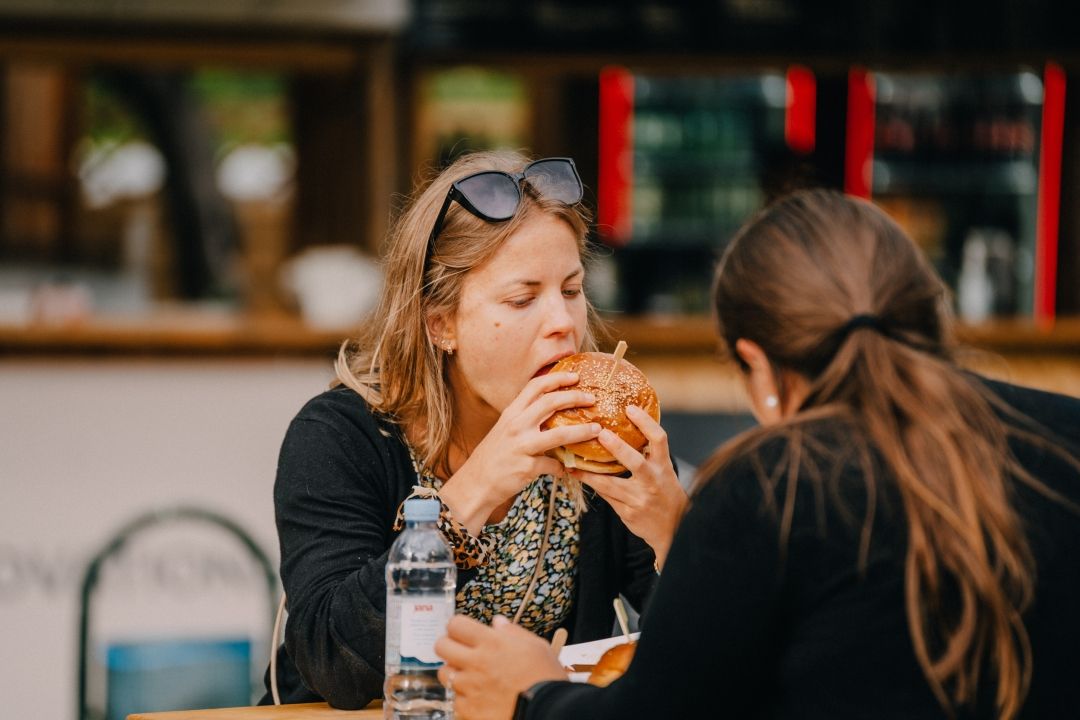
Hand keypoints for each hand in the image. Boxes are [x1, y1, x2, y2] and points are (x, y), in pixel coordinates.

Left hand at [435, 615, 566, 719]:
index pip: (456, 625)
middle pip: (441, 646)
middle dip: (448, 646)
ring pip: (444, 674)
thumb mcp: (536, 647)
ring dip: (454, 673)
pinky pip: (455, 700)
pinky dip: (463, 699)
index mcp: (492, 643)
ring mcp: (470, 687)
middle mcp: (476, 662)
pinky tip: (477, 698)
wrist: (548, 711)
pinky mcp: (468, 710)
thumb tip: (498, 622)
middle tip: (459, 651)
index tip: (462, 632)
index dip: (457, 627)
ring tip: (469, 677)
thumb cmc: (546, 679)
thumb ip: (513, 632)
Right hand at [440, 371, 600, 534]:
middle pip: (550, 403)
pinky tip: (568, 469)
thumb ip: (525, 418)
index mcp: (511, 413)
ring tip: (597, 429)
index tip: (575, 376)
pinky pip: (554, 465)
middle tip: (592, 399)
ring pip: (559, 434)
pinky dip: (563, 467)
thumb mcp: (505, 430)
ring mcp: (522, 446)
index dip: (557, 378)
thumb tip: (550, 411)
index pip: (535, 386)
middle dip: (575, 398)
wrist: (475, 484)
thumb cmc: (493, 456)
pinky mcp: (527, 467)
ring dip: (582, 431)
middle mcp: (516, 425)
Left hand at [570, 405, 686, 566]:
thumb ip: (649, 455)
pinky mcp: (628, 513)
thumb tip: (624, 429)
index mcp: (663, 467)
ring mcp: (639, 499)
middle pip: (634, 461)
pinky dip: (592, 485)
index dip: (645, 422)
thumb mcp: (664, 472)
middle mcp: (653, 482)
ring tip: (573, 461)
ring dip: (589, 473)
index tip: (630, 408)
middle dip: (616, 447)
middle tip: (599, 433)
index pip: (659, 439)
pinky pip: (606, 497)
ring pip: (609, 484)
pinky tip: (579, 476)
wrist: (675, 529)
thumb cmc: (666, 494)